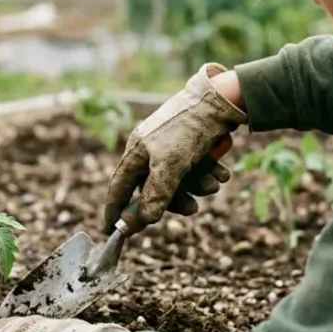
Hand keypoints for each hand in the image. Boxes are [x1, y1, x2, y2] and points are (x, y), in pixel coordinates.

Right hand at [105, 63, 247, 232]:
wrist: (222, 101)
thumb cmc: (189, 129)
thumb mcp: (171, 164)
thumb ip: (157, 193)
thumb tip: (145, 220)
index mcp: (137, 151)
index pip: (119, 187)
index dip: (115, 209)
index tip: (110, 231)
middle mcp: (151, 151)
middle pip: (155, 190)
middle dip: (176, 200)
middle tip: (192, 210)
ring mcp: (172, 148)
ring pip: (180, 182)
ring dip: (199, 186)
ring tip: (215, 183)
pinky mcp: (192, 146)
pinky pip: (196, 171)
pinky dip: (209, 174)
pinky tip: (222, 171)